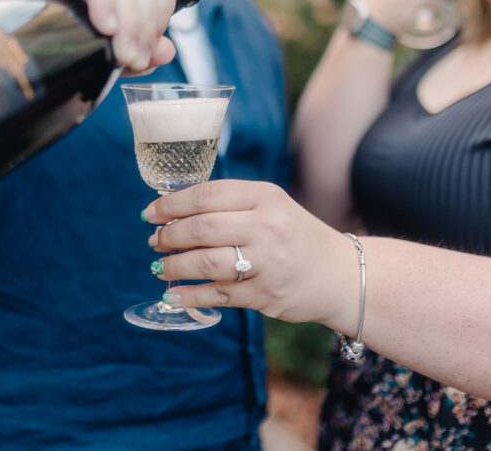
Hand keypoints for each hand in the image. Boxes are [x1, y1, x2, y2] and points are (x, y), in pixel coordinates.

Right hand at [0, 0, 176, 71]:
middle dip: (145, 24)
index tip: (147, 54)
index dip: (162, 15)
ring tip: (122, 55)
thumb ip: (133, 47)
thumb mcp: (94, 44)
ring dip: (129, 19)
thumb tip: (168, 51)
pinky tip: (105, 25)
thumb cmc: (38, 35)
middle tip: (134, 61)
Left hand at [143, 180, 353, 324]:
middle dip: (169, 235)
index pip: (206, 195)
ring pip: (205, 262)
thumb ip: (230, 204)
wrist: (340, 274)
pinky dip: (189, 295)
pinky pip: (217, 295)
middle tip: (155, 241)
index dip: (171, 204)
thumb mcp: (271, 207)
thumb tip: (174, 211)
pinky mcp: (265, 295)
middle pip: (201, 228)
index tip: (151, 213)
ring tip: (160, 266)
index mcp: (265, 197)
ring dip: (174, 266)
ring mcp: (267, 263)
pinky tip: (172, 295)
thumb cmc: (295, 236)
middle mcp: (267, 226)